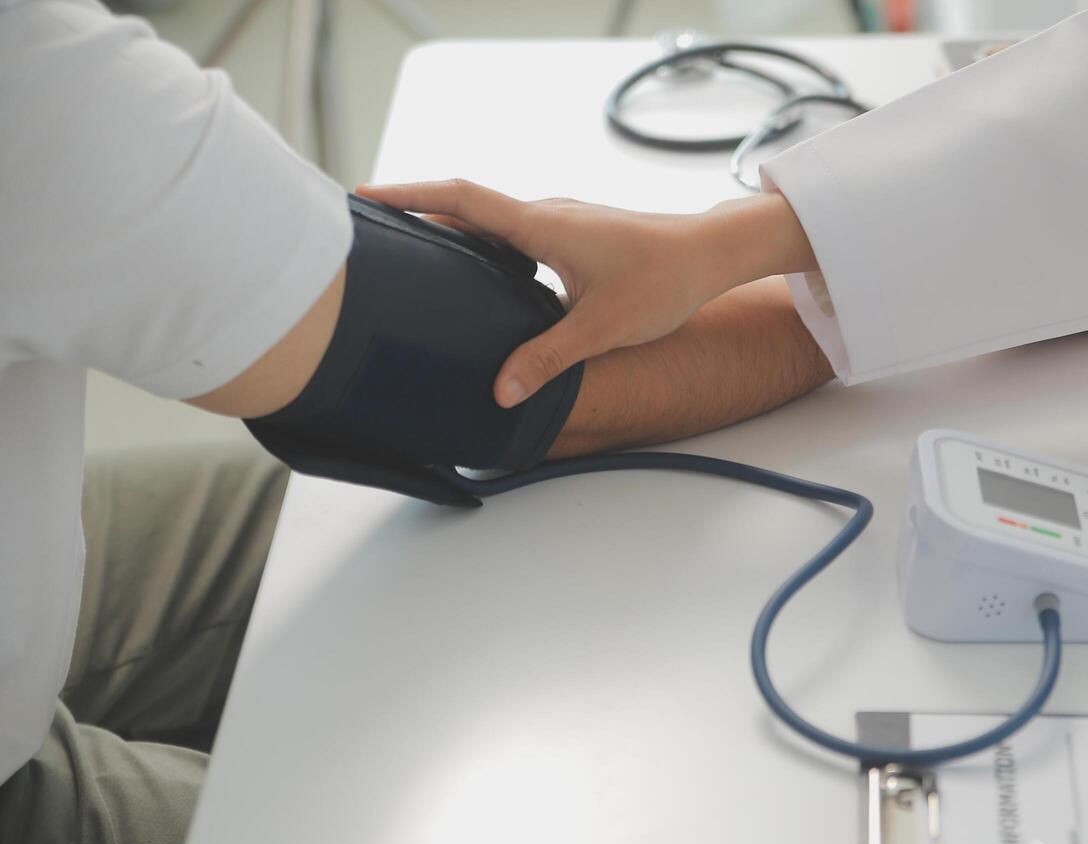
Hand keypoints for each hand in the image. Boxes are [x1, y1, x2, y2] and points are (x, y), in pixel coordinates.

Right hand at [357, 181, 814, 406]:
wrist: (713, 253)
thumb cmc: (665, 280)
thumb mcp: (602, 327)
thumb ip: (547, 358)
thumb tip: (501, 392)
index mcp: (542, 225)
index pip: (459, 200)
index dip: (407, 196)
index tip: (362, 197)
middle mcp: (545, 214)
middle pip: (465, 207)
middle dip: (414, 214)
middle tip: (369, 235)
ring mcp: (559, 222)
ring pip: (490, 223)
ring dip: (450, 232)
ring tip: (409, 257)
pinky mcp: (573, 235)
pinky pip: (513, 236)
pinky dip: (483, 247)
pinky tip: (476, 279)